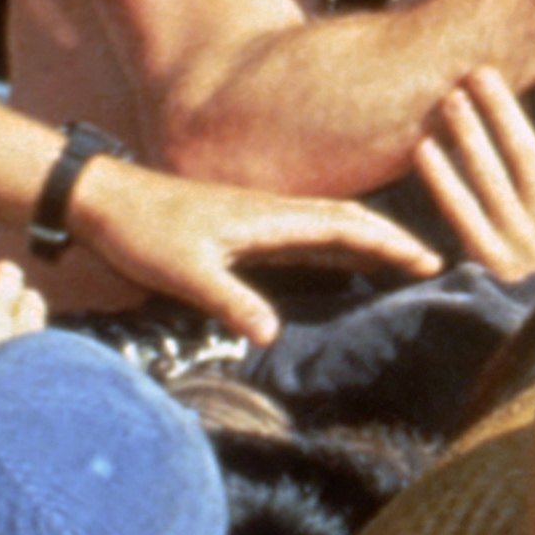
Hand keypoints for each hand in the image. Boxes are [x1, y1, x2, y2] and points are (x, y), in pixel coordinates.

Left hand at [67, 162, 439, 345]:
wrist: (102, 199)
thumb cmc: (141, 231)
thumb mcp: (184, 273)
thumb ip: (230, 300)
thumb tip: (272, 336)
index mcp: (269, 218)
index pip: (346, 226)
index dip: (390, 242)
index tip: (428, 260)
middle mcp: (274, 213)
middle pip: (349, 221)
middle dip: (394, 239)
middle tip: (431, 264)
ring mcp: (262, 218)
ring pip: (331, 225)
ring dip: (370, 240)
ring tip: (402, 264)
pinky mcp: (247, 227)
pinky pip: (307, 234)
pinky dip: (339, 246)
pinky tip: (344, 263)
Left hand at [414, 69, 534, 282]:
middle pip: (525, 149)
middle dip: (502, 107)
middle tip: (479, 72)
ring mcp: (520, 236)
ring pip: (490, 174)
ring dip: (468, 133)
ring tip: (450, 99)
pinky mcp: (490, 257)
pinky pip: (462, 212)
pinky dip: (442, 181)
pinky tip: (425, 150)